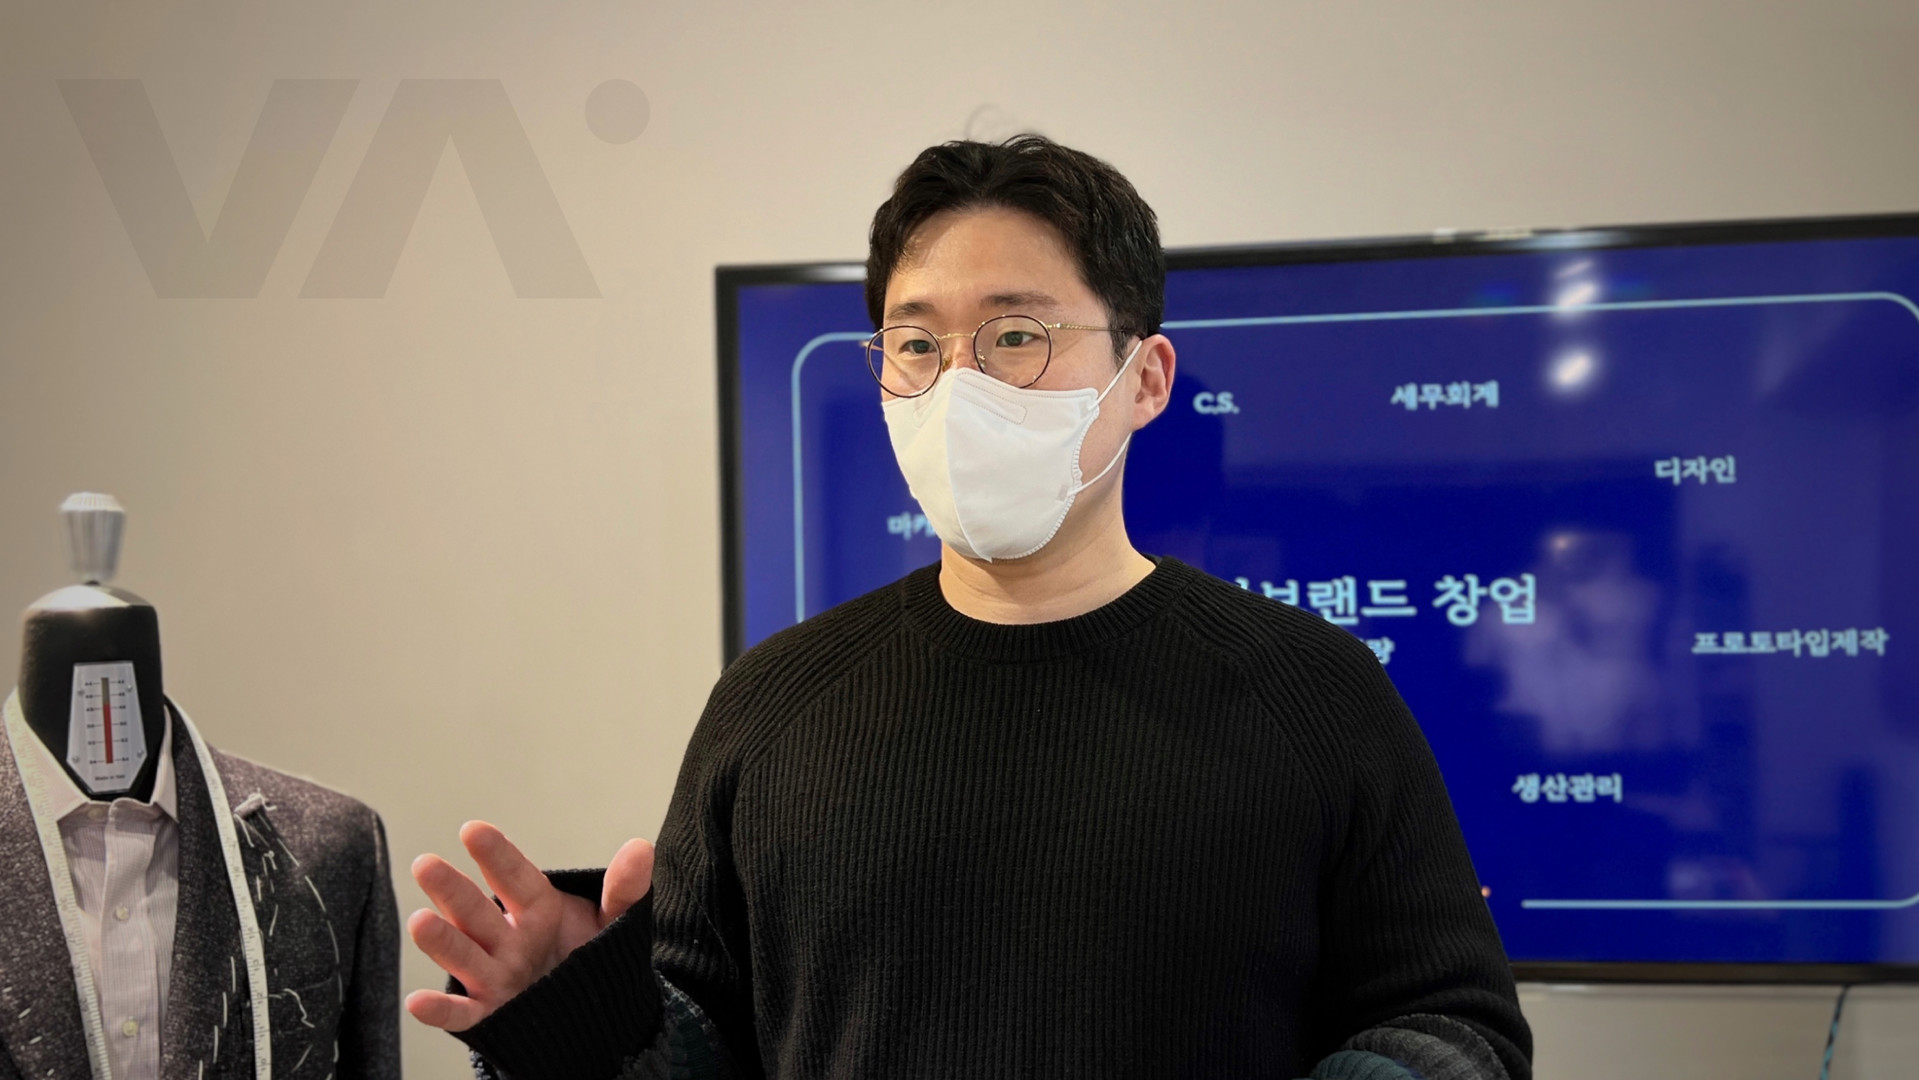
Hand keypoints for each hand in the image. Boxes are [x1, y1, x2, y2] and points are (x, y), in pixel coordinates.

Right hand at [405, 820, 654, 1031]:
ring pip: (464, 955)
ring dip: (441, 941)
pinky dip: (439, 1010)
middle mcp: (508, 938)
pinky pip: (462, 1013)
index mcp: (537, 908)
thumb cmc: (591, 957)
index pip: (515, 877)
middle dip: (452, 890)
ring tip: (419, 921)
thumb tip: (641, 847)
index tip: (473, 830)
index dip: (496, 855)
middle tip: (426, 864)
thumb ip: (623, 889)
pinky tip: (417, 1002)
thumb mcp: (613, 922)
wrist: (595, 1013)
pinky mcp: (490, 1014)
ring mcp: (495, 975)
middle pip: (477, 911)